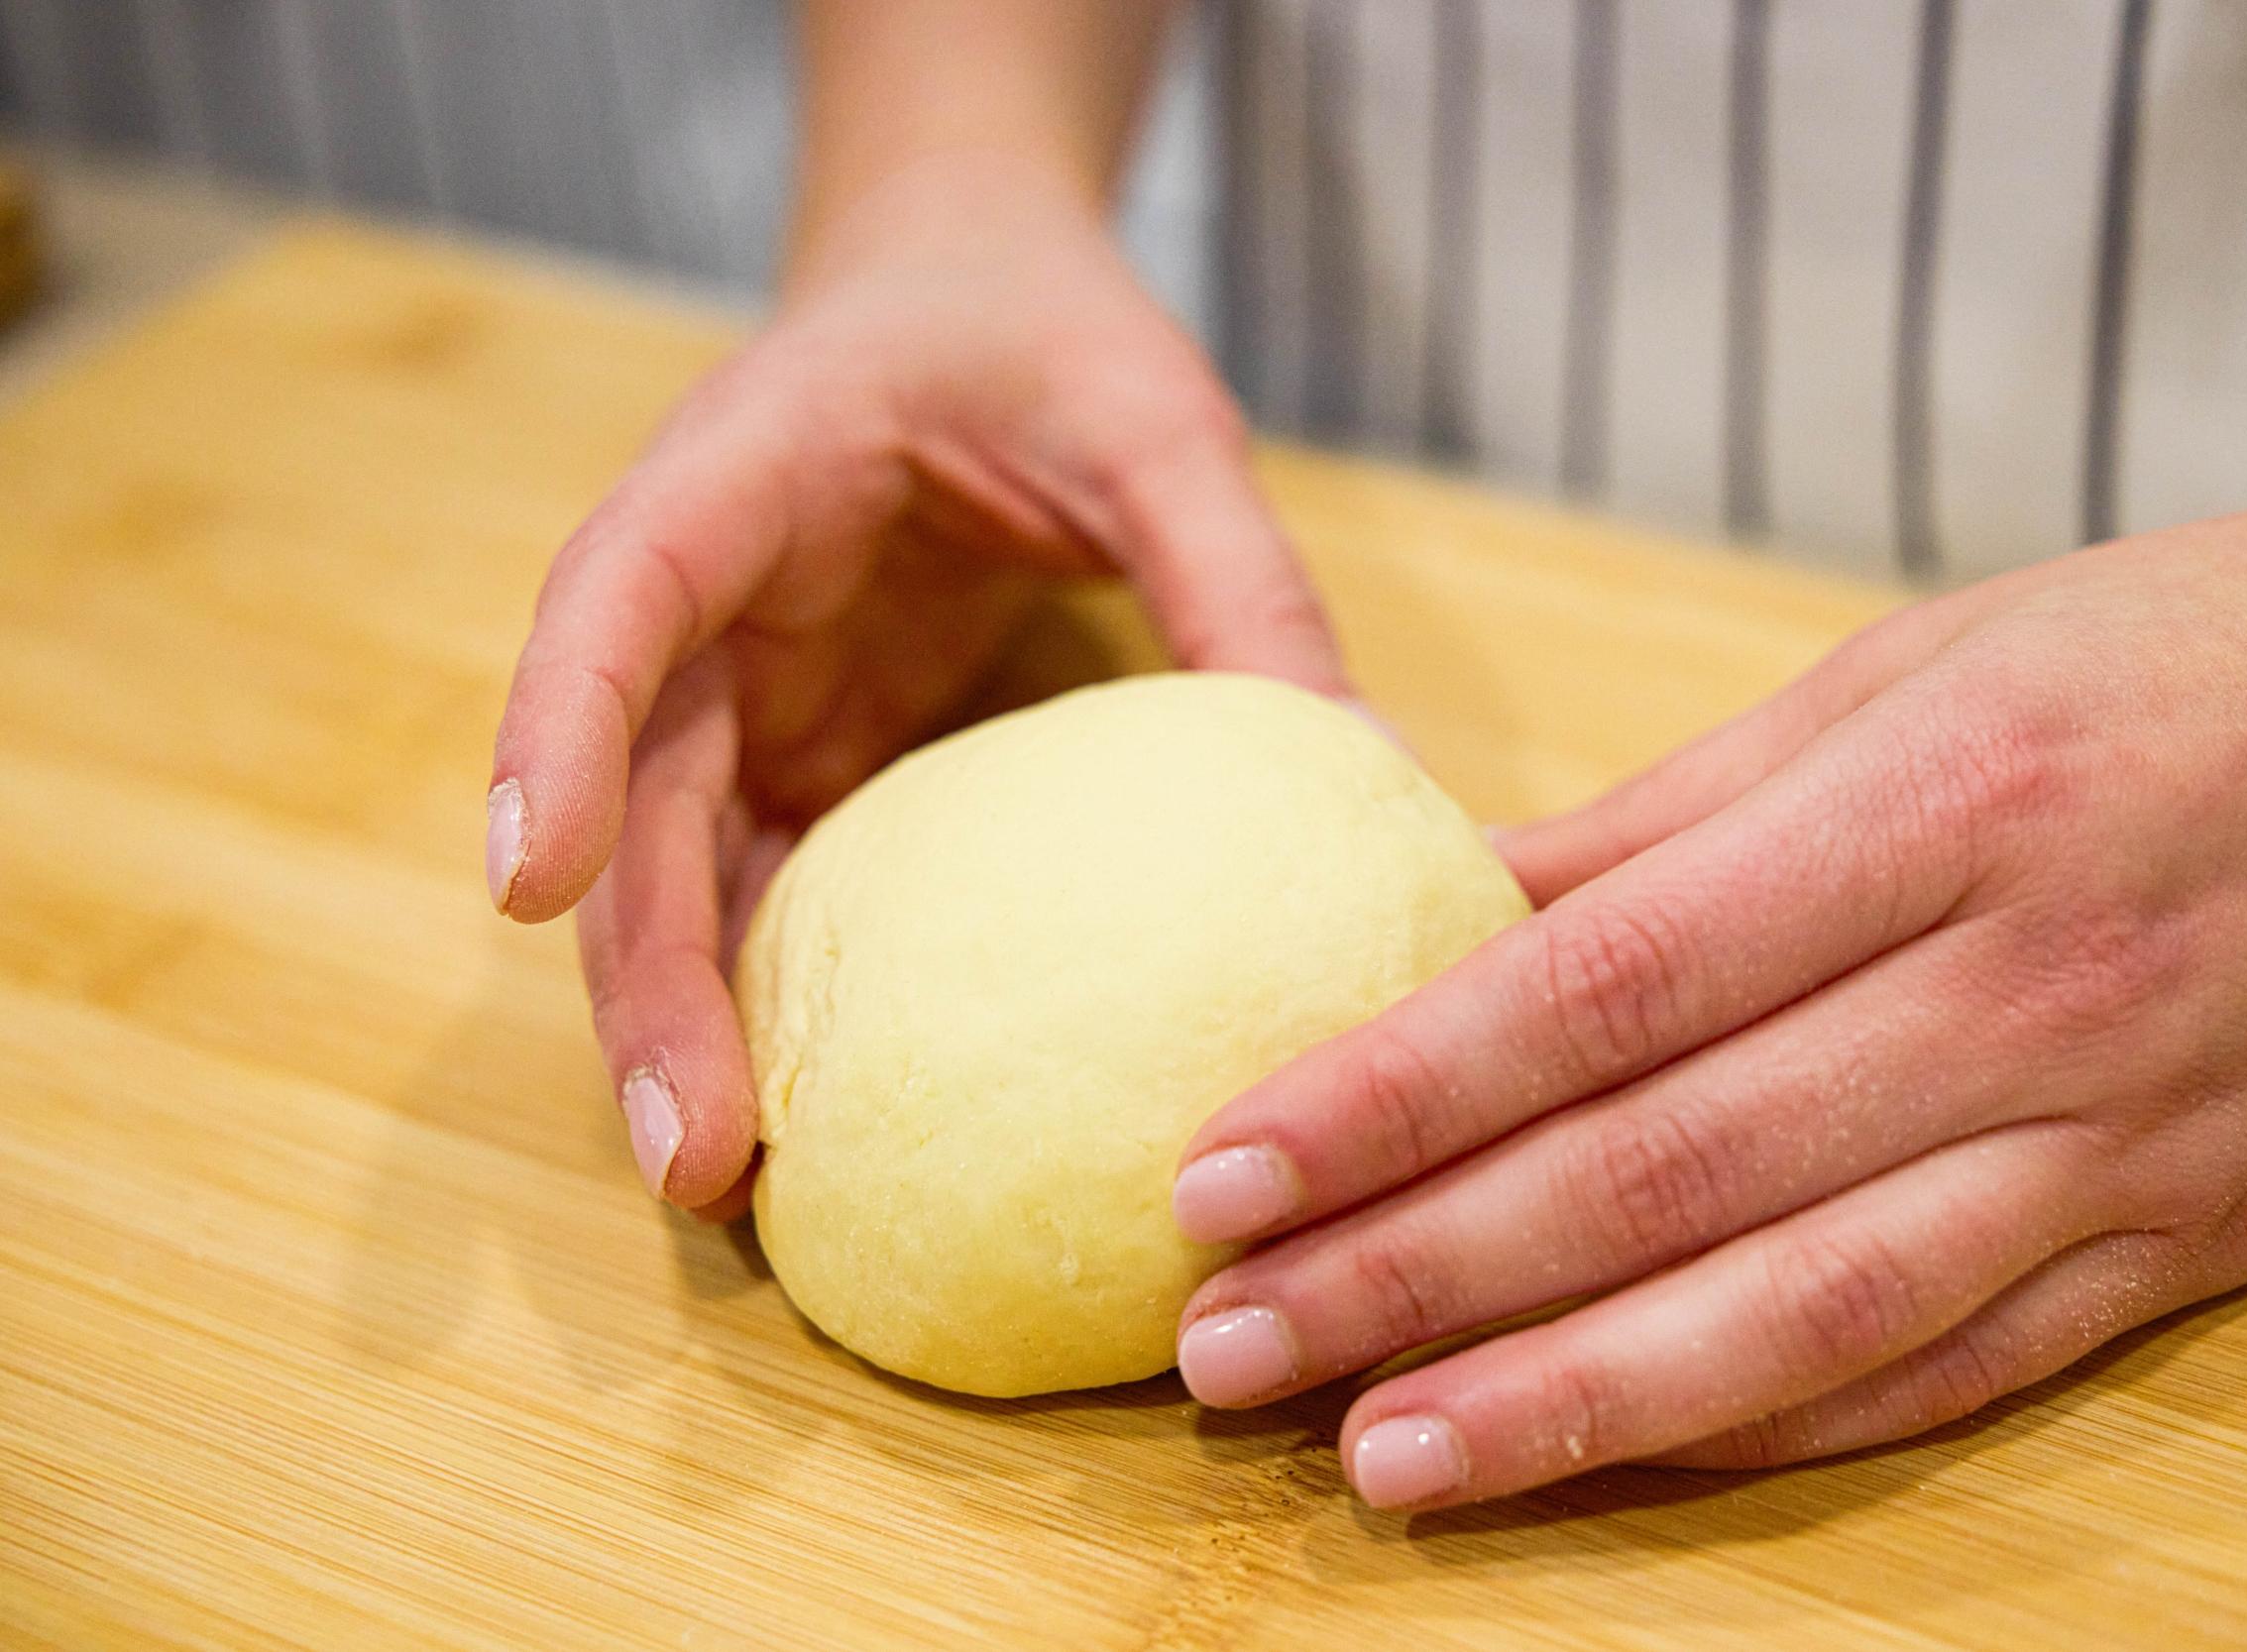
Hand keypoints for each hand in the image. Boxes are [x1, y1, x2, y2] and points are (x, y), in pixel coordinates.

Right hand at [487, 153, 1346, 1216]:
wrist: (968, 297)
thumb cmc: (1044, 337)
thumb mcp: (1157, 425)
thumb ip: (1238, 575)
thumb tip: (1381, 779)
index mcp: (744, 477)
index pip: (616, 593)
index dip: (555, 732)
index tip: (526, 879)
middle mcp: (702, 608)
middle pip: (625, 802)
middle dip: (642, 981)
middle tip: (698, 1157)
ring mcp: (735, 698)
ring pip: (669, 878)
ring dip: (686, 1029)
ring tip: (734, 1187)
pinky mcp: (791, 761)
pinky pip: (763, 892)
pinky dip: (772, 1003)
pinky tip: (818, 1124)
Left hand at [1170, 463, 2246, 1507]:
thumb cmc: (2171, 653)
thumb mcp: (1906, 669)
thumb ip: (1671, 816)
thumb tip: (1446, 914)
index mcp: (1941, 809)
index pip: (1602, 989)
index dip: (1390, 1097)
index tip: (1222, 1167)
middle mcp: (2033, 994)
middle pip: (1665, 1172)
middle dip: (1418, 1273)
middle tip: (1226, 1343)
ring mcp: (2123, 1143)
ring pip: (1795, 1314)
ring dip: (1562, 1403)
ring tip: (1374, 1458)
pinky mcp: (2184, 1243)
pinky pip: (1940, 1365)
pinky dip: (1754, 1425)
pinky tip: (1598, 1457)